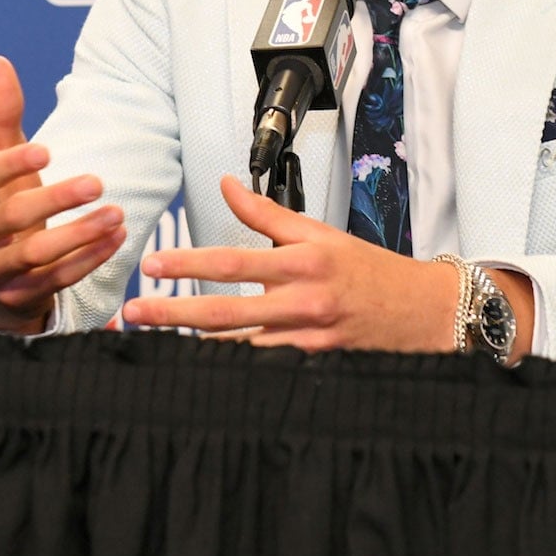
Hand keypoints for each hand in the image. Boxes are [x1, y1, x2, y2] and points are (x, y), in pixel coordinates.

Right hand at [0, 56, 125, 334]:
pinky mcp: (15, 298)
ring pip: (33, 256)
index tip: (47, 150)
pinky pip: (54, 281)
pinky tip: (116, 238)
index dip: (9, 165)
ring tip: (116, 214)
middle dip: (55, 200)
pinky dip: (87, 260)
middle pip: (10, 219)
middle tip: (98, 181)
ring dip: (79, 235)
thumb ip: (2, 113)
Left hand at [119, 176, 461, 351]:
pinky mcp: (313, 366)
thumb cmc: (370, 272)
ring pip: (237, 348)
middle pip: (225, 311)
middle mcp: (302, 302)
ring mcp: (307, 339)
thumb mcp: (320, 233)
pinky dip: (229, 369)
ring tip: (151, 344)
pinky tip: (198, 370)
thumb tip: (229, 185)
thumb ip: (267, 214)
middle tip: (134, 313)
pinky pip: (261, 368)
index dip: (189, 263)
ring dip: (192, 346)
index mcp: (302, 262)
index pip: (233, 261)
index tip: (153, 264)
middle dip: (173, 311)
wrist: (421, 312)